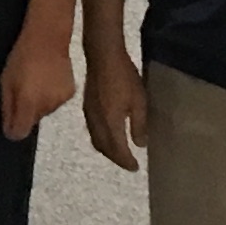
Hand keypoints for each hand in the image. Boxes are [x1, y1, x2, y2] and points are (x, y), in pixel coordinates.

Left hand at [0, 27, 74, 143]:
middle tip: (22, 90)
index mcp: (28, 103)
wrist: (48, 38)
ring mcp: (60, 101)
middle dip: (26, 111)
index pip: (20, 133)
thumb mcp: (6, 81)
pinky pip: (56, 102)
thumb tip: (9, 131)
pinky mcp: (70, 94)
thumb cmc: (21, 58)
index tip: (10, 122)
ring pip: (45, 112)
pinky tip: (48, 79)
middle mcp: (46, 106)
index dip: (13, 130)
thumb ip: (7, 108)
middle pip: (32, 121)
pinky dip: (51, 95)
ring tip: (36, 81)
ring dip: (39, 103)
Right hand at [82, 51, 147, 170]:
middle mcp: (97, 123)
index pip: (118, 150)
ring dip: (107, 150)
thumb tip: (139, 144)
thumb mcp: (139, 101)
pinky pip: (92, 131)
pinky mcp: (86, 108)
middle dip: (116, 159)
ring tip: (119, 153)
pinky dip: (101, 139)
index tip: (136, 168)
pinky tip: (108, 135)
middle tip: (128, 163)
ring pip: (96, 141)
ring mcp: (89, 115)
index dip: (126, 161)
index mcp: (111, 123)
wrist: (103, 57)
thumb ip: (139, 125)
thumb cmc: (125, 77)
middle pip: (104, 149)